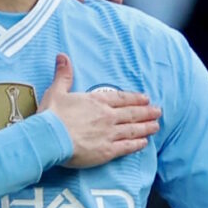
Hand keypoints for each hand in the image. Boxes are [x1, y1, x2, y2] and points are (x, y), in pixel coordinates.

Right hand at [39, 54, 159, 167]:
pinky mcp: (107, 151)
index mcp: (96, 101)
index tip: (145, 98)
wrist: (49, 138)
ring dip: (146, 127)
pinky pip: (127, 147)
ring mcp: (109, 133)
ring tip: (156, 126)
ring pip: (133, 129)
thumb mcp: (56, 91)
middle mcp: (107, 116)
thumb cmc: (52, 115)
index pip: (120, 98)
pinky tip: (144, 143)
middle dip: (146, 112)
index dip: (134, 98)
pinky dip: (137, 144)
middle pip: (132, 113)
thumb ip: (63, 75)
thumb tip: (62, 56)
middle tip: (158, 111)